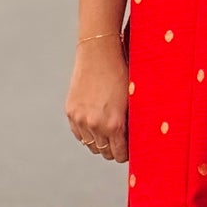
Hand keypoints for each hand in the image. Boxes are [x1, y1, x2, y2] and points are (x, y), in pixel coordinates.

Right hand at [64, 38, 128, 160]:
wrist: (99, 51)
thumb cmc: (120, 71)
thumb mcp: (131, 99)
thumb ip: (131, 122)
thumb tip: (135, 138)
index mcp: (113, 124)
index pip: (119, 155)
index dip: (125, 154)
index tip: (129, 149)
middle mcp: (95, 125)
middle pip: (104, 152)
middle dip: (113, 149)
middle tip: (120, 141)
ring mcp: (80, 119)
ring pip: (90, 145)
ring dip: (99, 142)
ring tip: (108, 132)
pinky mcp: (71, 111)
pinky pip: (79, 134)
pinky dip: (87, 133)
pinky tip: (95, 124)